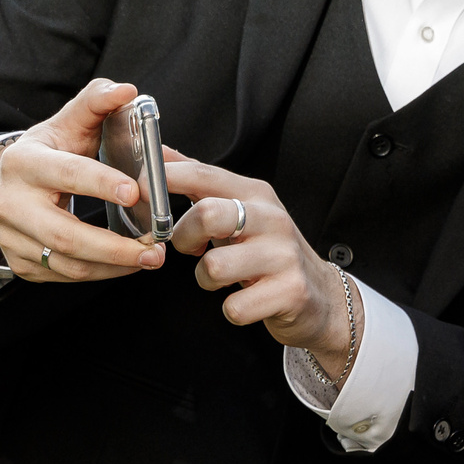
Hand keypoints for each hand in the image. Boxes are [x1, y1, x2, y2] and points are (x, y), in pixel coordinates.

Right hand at [0, 79, 167, 282]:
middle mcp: (11, 203)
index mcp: (24, 162)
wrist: (8, 182)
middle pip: (65, 234)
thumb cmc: (48, 151)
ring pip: (66, 263)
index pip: (67, 173)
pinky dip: (99, 273)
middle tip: (154, 249)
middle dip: (114, 247)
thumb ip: (97, 102)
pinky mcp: (20, 262)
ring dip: (113, 265)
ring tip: (149, 258)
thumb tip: (126, 91)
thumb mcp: (68, 122)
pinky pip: (63, 275)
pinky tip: (125, 264)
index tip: (136, 193)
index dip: (101, 184)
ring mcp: (11, 236)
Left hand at [165, 157, 353, 382]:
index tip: (142, 191)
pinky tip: (244, 300)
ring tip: (219, 278)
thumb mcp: (242, 210)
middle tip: (189, 248)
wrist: (321, 297)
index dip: (166, 180)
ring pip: (214, 266)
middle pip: (207, 214)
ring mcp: (283, 256)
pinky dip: (231, 310)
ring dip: (205, 279)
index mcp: (256, 194)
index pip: (204, 174)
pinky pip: (235, 308)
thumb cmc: (269, 252)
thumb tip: (161, 153)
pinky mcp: (290, 292)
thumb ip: (202, 183)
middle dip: (183, 236)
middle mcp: (272, 219)